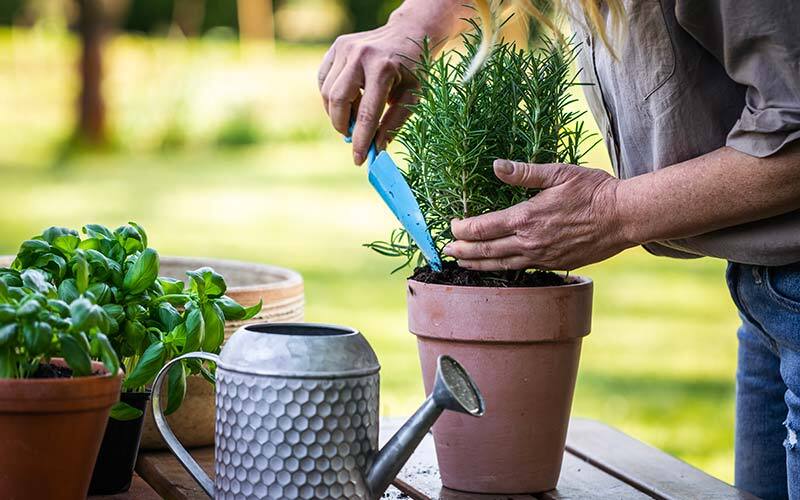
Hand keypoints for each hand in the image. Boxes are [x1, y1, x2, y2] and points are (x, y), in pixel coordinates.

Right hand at [318, 1, 469, 164]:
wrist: (410, 32)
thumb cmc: (414, 69)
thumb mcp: (413, 97)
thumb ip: (393, 123)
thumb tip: (376, 148)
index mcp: (384, 68)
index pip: (367, 113)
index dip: (361, 140)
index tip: (359, 160)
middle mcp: (361, 55)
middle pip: (338, 101)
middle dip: (343, 126)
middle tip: (353, 137)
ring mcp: (345, 48)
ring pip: (327, 92)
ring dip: (337, 112)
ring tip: (355, 115)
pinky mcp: (337, 46)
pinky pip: (324, 80)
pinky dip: (331, 97)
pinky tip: (348, 100)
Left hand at [443, 159, 635, 270]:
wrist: (624, 217)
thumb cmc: (594, 191)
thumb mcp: (559, 173)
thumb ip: (525, 173)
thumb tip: (496, 165)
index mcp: (527, 218)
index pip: (483, 228)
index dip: (463, 229)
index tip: (452, 226)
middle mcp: (530, 242)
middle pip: (486, 251)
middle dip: (463, 250)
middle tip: (447, 250)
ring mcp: (542, 256)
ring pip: (502, 265)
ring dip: (478, 264)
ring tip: (462, 263)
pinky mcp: (555, 264)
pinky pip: (522, 269)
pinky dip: (503, 269)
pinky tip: (497, 267)